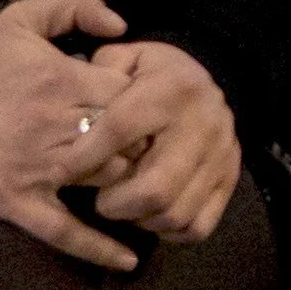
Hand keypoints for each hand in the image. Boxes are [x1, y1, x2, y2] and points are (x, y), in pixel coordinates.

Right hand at [0, 0, 138, 272]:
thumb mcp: (18, 22)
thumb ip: (73, 3)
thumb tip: (120, 23)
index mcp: (63, 81)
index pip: (132, 96)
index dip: (146, 103)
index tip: (144, 108)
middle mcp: (56, 126)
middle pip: (128, 141)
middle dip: (144, 145)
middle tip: (150, 149)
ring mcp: (37, 168)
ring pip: (107, 180)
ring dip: (128, 185)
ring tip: (143, 187)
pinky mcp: (16, 201)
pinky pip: (63, 230)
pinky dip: (97, 248)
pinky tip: (128, 260)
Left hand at [78, 41, 241, 240]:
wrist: (214, 78)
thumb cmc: (155, 74)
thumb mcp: (127, 58)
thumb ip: (96, 76)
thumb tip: (75, 114)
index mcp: (172, 89)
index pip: (120, 130)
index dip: (85, 156)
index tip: (60, 173)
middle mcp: (204, 123)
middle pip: (155, 188)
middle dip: (116, 204)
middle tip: (100, 200)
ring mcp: (221, 156)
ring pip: (175, 213)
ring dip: (141, 220)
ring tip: (124, 206)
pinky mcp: (230, 180)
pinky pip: (198, 226)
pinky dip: (170, 232)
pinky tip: (152, 216)